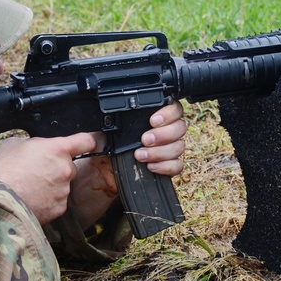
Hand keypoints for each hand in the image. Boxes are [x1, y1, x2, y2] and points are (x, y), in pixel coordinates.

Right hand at [0, 132, 98, 224]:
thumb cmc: (3, 173)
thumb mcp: (13, 145)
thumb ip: (32, 143)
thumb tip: (34, 146)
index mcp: (57, 149)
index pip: (85, 140)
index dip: (87, 141)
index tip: (88, 143)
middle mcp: (66, 169)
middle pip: (69, 165)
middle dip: (57, 167)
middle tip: (37, 170)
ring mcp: (64, 190)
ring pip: (62, 184)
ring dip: (51, 184)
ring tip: (30, 186)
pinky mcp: (60, 208)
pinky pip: (57, 200)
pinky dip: (47, 200)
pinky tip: (32, 198)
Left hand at [71, 101, 188, 228]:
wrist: (101, 172)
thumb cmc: (105, 148)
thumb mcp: (104, 132)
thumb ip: (111, 123)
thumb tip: (110, 120)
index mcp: (153, 116)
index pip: (173, 108)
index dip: (168, 113)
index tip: (153, 120)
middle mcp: (164, 131)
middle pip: (180, 127)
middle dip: (163, 134)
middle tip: (144, 140)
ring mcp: (167, 149)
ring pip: (179, 146)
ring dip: (160, 151)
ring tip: (140, 155)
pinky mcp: (167, 166)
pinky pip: (177, 166)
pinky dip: (165, 166)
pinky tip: (150, 167)